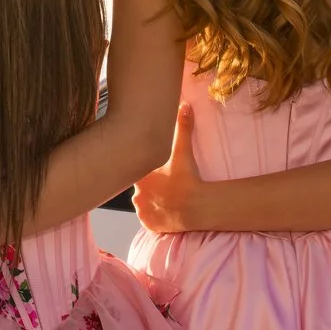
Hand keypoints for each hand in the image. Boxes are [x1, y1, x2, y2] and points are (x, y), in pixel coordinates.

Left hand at [131, 107, 205, 233]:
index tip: (158, 171)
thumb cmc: (188, 178)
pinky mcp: (149, 224)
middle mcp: (136, 194)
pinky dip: (155, 214)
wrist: (196, 207)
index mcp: (140, 176)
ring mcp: (142, 211)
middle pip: (139, 187)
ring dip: (152, 200)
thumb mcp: (183, 150)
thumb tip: (184, 105)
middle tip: (167, 183)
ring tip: (168, 197)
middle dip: (150, 185)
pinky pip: (148, 218)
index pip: (134, 170)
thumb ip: (183, 127)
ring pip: (143, 203)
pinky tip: (167, 209)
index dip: (146, 170)